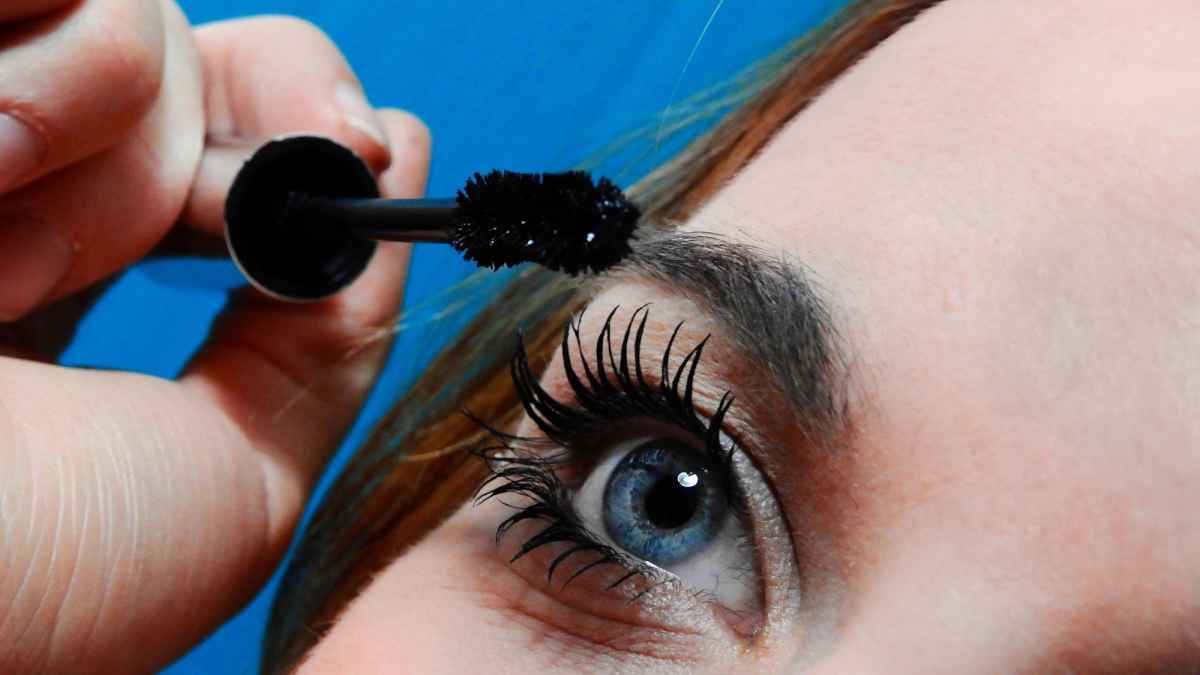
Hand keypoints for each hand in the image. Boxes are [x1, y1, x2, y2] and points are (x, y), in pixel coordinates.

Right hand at [0, 2, 430, 671]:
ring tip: (9, 279)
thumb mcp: (239, 472)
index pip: (206, 125)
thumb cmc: (49, 584)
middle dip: (238, 143)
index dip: (301, 126)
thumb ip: (333, 325)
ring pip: (124, 22)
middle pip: (178, 49)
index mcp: (56, 260)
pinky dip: (59, 79)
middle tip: (209, 232)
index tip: (366, 157)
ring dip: (119, 162)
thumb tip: (398, 144)